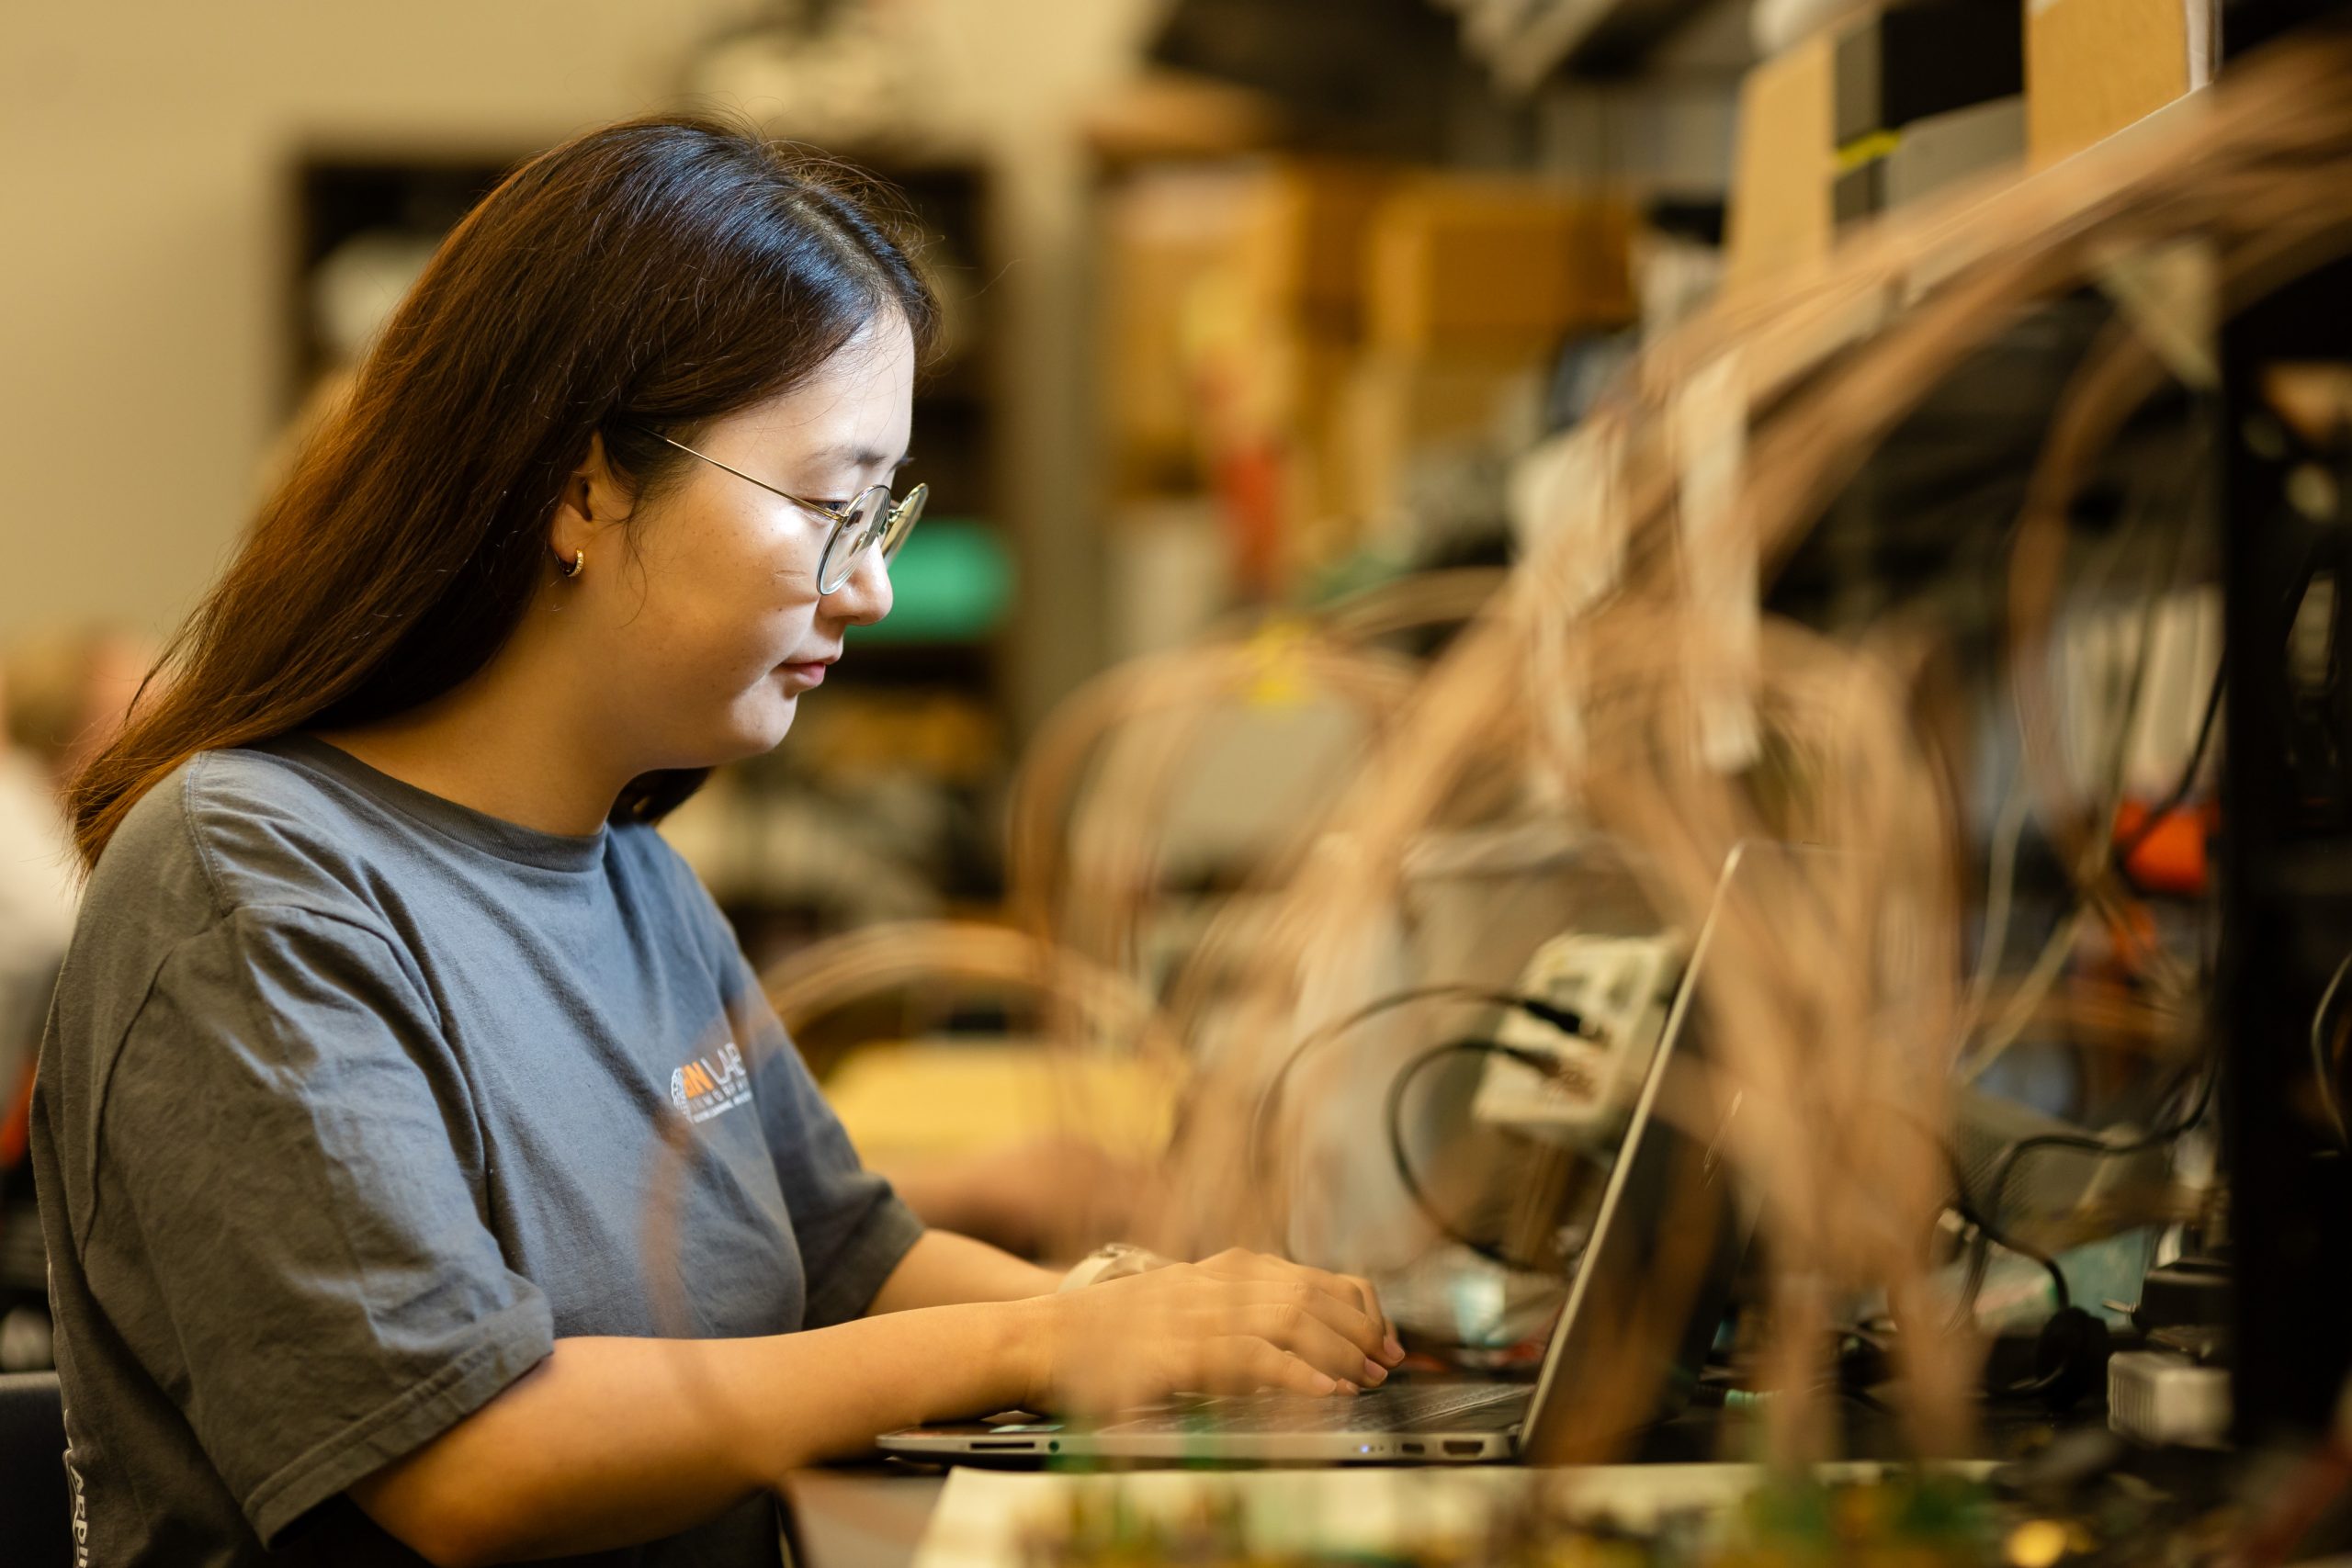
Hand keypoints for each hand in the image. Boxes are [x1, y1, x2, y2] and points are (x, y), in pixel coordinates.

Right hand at [1016, 1248, 1404, 1415]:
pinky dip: (1299, 1376)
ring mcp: (1198, 1313)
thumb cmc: (1107, 1334)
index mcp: (1218, 1270)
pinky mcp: (1182, 1350)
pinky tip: (1326, 1393)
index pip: (1307, 1275)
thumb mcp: (1179, 1310)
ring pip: (1293, 1319)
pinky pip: (1255, 1358)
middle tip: (1389, 1361)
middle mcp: (1215, 1282)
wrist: (1040, 1338)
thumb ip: (1229, 1314)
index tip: (1383, 1335)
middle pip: (1310, 1293)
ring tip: (1368, 1378)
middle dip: (1359, 1328)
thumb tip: (1293, 1341)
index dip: (1355, 1304)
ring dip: (1340, 1351)